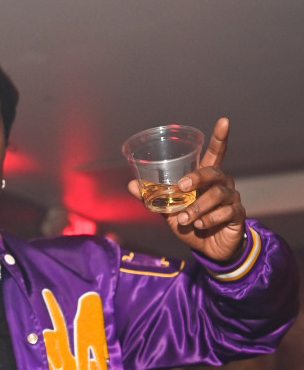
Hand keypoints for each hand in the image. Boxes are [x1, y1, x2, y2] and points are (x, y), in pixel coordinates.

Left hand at [128, 117, 246, 262]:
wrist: (209, 249)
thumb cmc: (192, 224)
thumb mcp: (170, 211)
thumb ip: (154, 198)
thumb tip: (131, 184)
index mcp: (206, 179)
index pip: (215, 153)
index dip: (220, 138)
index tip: (223, 121)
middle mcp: (221, 184)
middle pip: (214, 171)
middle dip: (197, 177)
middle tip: (181, 187)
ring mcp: (231, 198)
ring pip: (217, 194)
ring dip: (198, 207)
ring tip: (185, 219)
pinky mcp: (237, 215)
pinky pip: (226, 212)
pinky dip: (210, 219)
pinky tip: (200, 225)